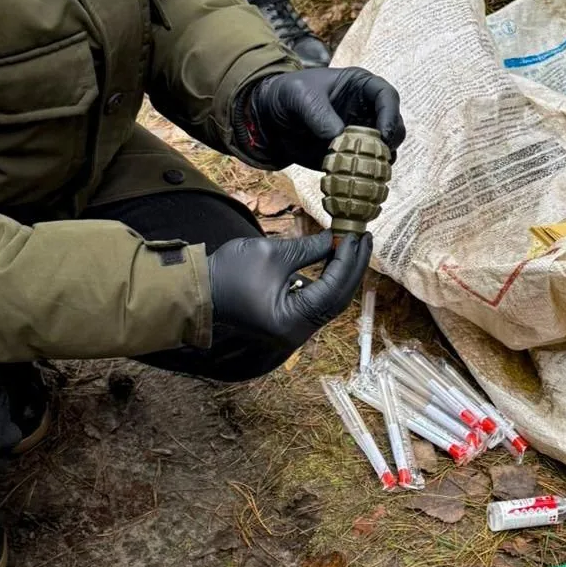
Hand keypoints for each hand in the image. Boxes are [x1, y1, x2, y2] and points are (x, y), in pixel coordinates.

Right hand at [208, 231, 370, 350]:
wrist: (200, 292)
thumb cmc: (230, 273)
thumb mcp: (273, 254)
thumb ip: (308, 249)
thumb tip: (335, 239)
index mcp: (291, 320)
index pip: (332, 289)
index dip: (346, 260)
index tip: (354, 235)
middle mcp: (297, 332)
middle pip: (337, 299)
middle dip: (352, 268)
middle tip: (365, 239)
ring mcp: (294, 330)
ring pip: (330, 302)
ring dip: (343, 275)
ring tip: (355, 247)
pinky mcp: (290, 322)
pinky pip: (317, 303)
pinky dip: (328, 282)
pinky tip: (336, 261)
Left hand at [244, 68, 404, 169]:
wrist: (271, 119)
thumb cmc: (287, 96)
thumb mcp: (300, 97)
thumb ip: (319, 115)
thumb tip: (339, 139)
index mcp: (360, 87)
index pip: (387, 96)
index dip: (390, 115)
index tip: (384, 136)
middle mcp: (366, 111)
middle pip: (394, 127)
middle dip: (391, 143)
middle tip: (381, 158)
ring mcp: (360, 136)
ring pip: (385, 152)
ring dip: (381, 164)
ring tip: (368, 173)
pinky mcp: (350, 158)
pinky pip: (366, 170)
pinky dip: (365, 178)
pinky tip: (355, 184)